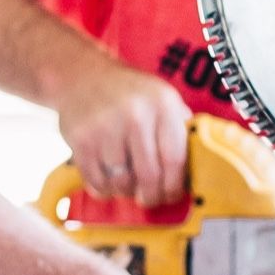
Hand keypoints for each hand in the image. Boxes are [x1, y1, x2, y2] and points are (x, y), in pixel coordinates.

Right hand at [55, 61, 191, 206]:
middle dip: (151, 196)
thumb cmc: (129, 94)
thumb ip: (180, 130)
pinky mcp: (80, 140)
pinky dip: (104, 189)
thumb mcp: (162, 99)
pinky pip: (97, 181)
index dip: (174, 185)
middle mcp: (135, 114)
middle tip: (150, 199)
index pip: (174, 159)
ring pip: (121, 182)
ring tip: (127, 184)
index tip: (172, 194)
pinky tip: (109, 180)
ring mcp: (105, 127)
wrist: (83, 76)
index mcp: (162, 104)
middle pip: (149, 175)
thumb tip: (194, 170)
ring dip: (126, 192)